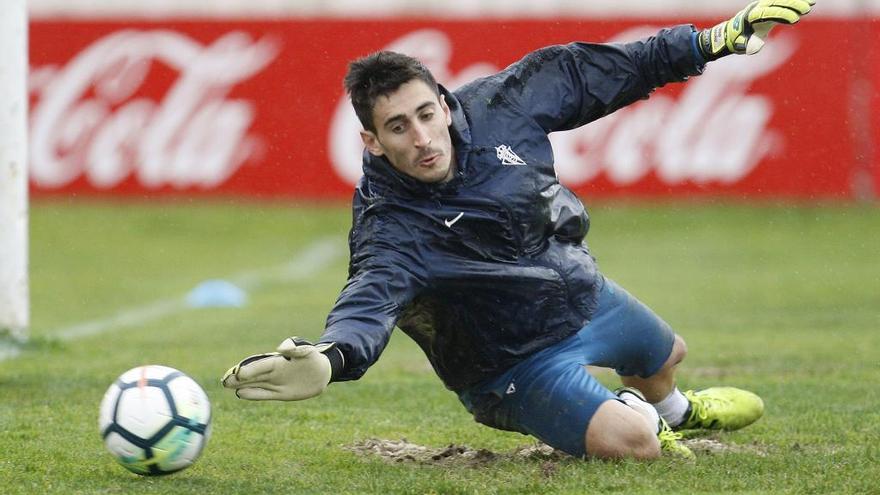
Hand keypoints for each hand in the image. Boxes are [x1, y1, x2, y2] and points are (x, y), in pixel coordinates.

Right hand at [221, 337, 333, 400]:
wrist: (321, 372)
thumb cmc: (312, 357)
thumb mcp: (306, 350)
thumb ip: (295, 349)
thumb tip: (281, 349)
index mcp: (278, 361)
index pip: (262, 365)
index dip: (251, 368)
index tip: (239, 372)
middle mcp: (273, 372)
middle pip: (253, 374)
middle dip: (239, 377)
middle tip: (224, 380)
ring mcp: (275, 383)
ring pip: (255, 384)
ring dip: (241, 385)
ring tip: (226, 384)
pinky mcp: (279, 393)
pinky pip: (264, 394)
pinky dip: (253, 394)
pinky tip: (240, 394)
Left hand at [698, 0, 815, 59]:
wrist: (731, 34)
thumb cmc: (737, 41)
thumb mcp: (741, 45)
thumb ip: (748, 45)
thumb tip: (756, 47)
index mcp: (750, 16)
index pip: (768, 12)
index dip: (782, 14)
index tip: (795, 20)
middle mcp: (757, 8)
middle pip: (776, 3)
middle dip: (792, 5)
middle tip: (807, 9)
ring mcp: (763, 6)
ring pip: (781, 1)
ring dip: (796, 2)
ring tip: (810, 5)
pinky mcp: (769, 8)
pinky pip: (782, 3)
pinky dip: (795, 2)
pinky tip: (809, 3)